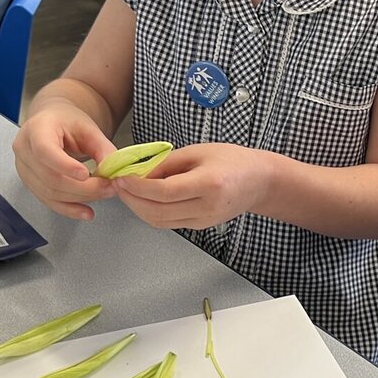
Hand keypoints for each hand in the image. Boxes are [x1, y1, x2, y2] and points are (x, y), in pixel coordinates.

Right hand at [12, 103, 118, 219]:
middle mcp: (24, 150)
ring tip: (104, 194)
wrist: (53, 122)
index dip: (65, 166)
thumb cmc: (67, 122)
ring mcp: (24, 169)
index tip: (86, 174)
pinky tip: (86, 212)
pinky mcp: (30, 183)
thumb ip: (103, 148)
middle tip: (109, 187)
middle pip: (50, 178)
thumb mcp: (89, 128)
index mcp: (37, 129)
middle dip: (83, 188)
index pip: (45, 151)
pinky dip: (69, 209)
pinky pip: (48, 201)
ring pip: (50, 193)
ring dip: (80, 199)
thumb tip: (114, 171)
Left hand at [111, 143, 266, 229]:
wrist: (259, 182)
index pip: (164, 192)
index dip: (137, 186)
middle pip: (157, 211)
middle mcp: (206, 207)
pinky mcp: (200, 226)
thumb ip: (167, 163)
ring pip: (159, 221)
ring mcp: (204, 221)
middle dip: (132, 199)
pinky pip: (168, 222)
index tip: (121, 177)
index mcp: (209, 184)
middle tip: (117, 184)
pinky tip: (144, 199)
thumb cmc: (233, 160)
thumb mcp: (198, 151)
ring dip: (138, 208)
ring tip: (127, 191)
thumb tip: (138, 172)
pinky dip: (151, 212)